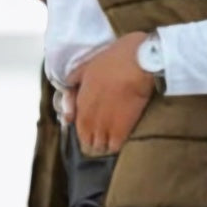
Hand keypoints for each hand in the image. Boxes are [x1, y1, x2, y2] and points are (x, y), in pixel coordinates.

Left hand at [65, 32, 156, 153]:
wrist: (139, 63)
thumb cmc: (114, 59)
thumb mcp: (88, 64)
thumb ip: (75, 78)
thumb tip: (67, 85)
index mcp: (81, 103)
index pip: (78, 128)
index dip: (84, 130)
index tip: (91, 127)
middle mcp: (90, 118)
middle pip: (88, 141)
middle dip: (94, 139)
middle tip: (103, 134)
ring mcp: (105, 126)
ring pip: (100, 146)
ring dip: (105, 143)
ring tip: (112, 137)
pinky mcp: (122, 130)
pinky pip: (115, 146)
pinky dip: (117, 144)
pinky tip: (122, 138)